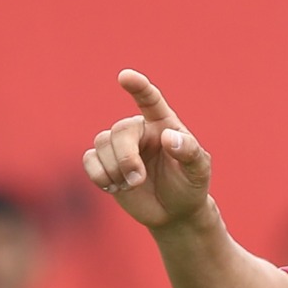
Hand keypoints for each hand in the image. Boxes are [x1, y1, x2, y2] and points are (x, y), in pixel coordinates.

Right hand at [83, 70, 212, 229]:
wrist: (173, 212)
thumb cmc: (189, 185)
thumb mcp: (199, 170)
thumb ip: (190, 151)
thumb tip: (169, 138)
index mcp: (162, 123)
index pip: (149, 99)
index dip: (137, 87)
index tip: (125, 76)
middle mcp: (139, 130)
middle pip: (120, 131)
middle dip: (126, 158)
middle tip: (138, 181)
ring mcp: (119, 146)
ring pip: (101, 143)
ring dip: (114, 170)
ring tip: (132, 186)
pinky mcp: (104, 163)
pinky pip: (89, 159)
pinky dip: (99, 175)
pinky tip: (115, 187)